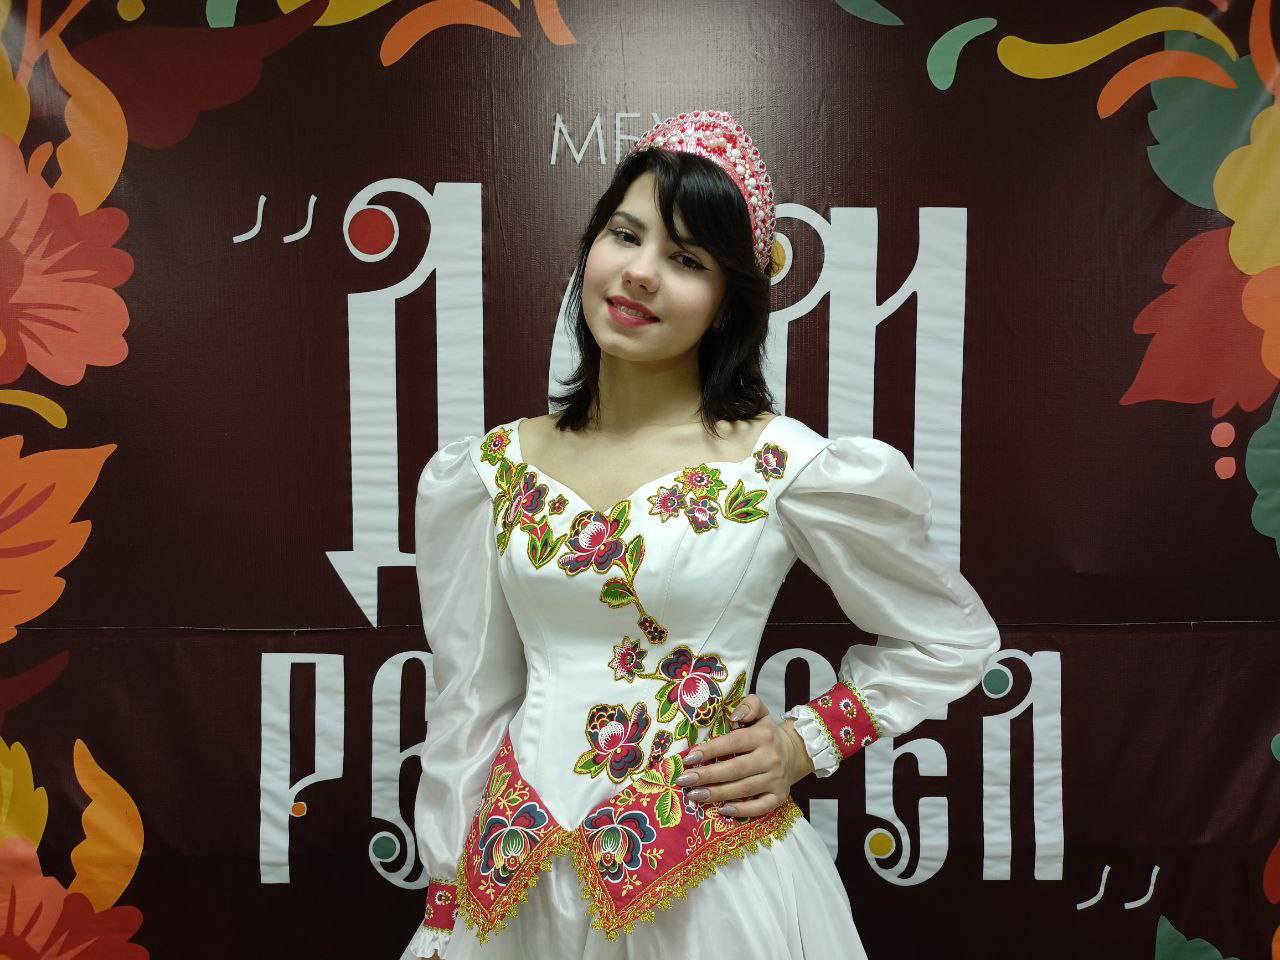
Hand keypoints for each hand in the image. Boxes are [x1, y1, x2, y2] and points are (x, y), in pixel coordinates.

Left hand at [674, 694, 814, 817]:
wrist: (795, 754)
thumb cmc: (767, 733)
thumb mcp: (761, 712)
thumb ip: (749, 705)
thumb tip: (734, 715)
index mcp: (764, 736)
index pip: (733, 742)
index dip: (711, 750)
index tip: (689, 758)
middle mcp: (771, 758)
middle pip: (736, 769)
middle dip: (707, 775)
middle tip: (684, 780)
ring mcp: (776, 780)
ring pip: (744, 789)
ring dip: (717, 794)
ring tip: (694, 795)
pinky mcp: (779, 797)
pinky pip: (759, 807)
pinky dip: (741, 810)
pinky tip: (722, 810)